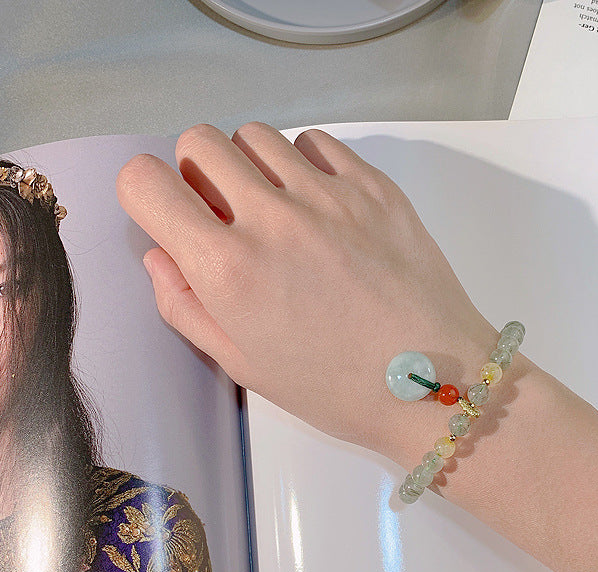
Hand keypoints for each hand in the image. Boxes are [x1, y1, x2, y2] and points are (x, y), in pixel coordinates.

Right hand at [116, 123, 500, 463]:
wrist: (432, 383)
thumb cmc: (335, 389)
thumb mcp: (245, 366)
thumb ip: (187, 306)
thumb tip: (161, 253)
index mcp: (228, 269)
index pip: (144, 181)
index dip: (148, 197)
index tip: (174, 220)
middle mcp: (272, 218)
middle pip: (199, 141)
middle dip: (198, 174)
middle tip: (227, 216)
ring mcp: (328, 195)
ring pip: (257, 135)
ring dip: (252, 166)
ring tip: (278, 211)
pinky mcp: (374, 186)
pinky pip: (316, 142)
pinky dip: (304, 163)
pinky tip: (321, 205)